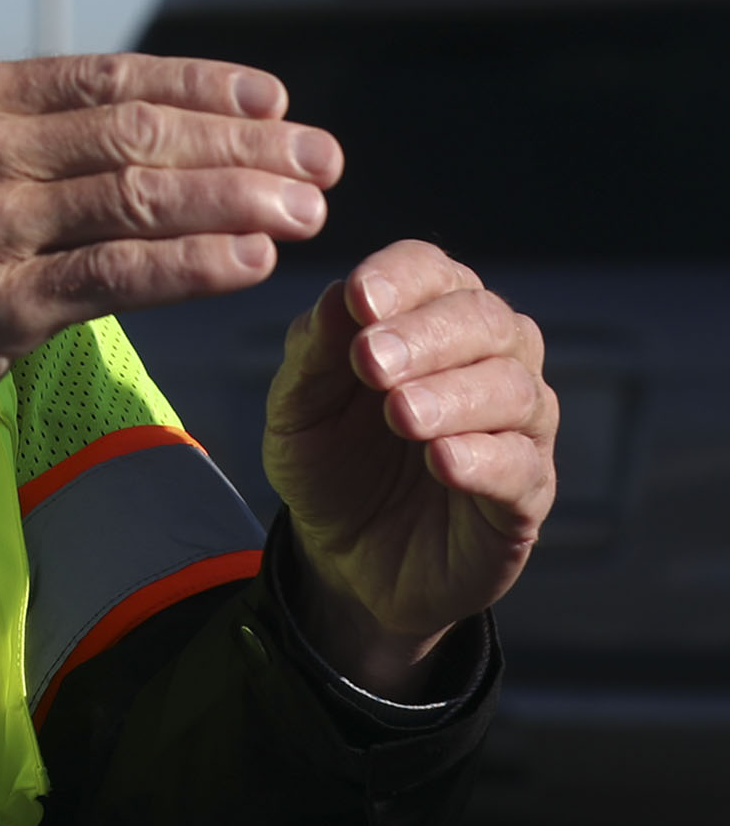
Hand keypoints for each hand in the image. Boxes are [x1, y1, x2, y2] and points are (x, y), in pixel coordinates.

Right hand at [0, 53, 338, 469]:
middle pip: (135, 134)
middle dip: (245, 145)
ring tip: (308, 210)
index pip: (104, 79)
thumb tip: (149, 124)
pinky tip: (251, 262)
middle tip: (322, 158)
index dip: (201, 87)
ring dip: (241, 202)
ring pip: (140, 200)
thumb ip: (19, 136)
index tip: (274, 102)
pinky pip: (119, 276)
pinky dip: (196, 264)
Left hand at [264, 241, 554, 696]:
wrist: (343, 555)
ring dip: (453, 395)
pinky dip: (482, 457)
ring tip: (401, 414)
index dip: (400, 277)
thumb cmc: (327, 460)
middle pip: (485, 318)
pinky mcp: (527, 494)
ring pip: (514, 388)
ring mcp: (517, 426)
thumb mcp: (297, 407)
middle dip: (425, 335)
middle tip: (372, 362)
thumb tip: (336, 296)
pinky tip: (440, 461)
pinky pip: (522, 465)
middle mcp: (487, 359)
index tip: (358, 300)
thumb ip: (315, 353)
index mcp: (425, 319)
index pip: (432, 270)